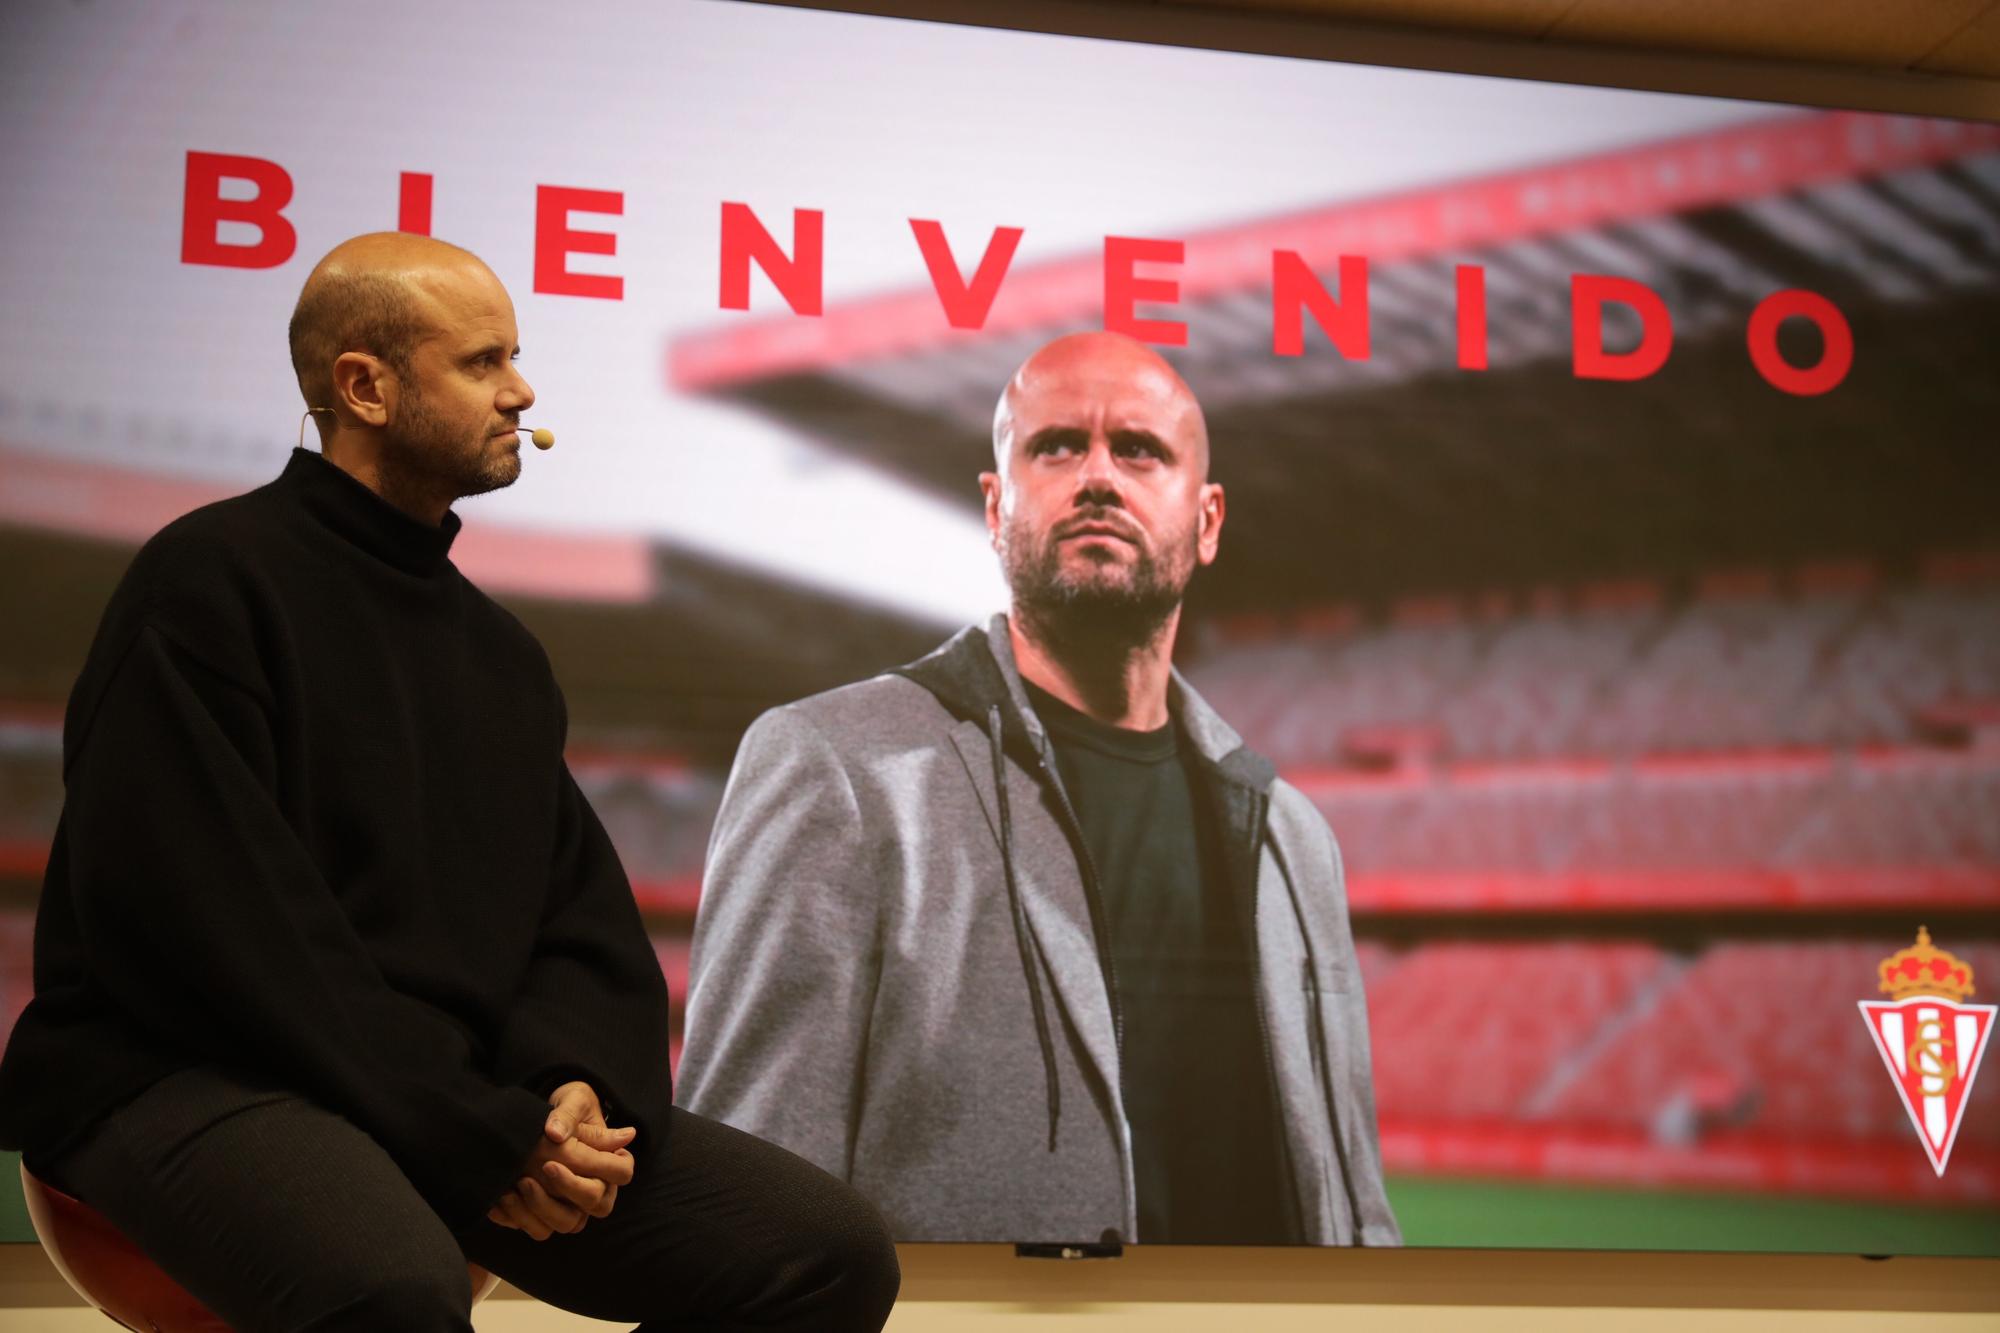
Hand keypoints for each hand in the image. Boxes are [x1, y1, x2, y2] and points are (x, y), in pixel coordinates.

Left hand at [487, 1081, 635, 1238]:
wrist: (541, 1122)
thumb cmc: (567, 1109)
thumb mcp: (571, 1101)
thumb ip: (566, 1116)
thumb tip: (556, 1133)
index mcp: (610, 1159)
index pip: (622, 1172)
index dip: (601, 1166)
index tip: (568, 1152)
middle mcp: (596, 1187)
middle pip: (598, 1204)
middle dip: (570, 1187)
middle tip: (544, 1167)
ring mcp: (574, 1205)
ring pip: (568, 1224)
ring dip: (542, 1208)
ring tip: (518, 1183)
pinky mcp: (549, 1216)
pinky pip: (538, 1229)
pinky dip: (518, 1218)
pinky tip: (500, 1197)